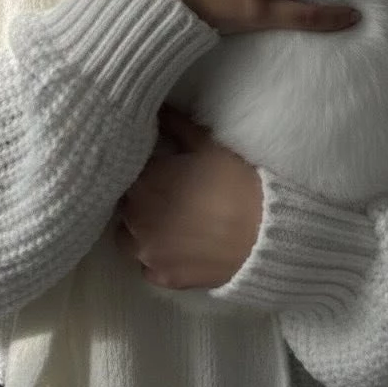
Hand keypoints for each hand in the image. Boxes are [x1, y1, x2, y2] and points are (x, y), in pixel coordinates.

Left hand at [113, 104, 263, 289]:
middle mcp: (134, 219)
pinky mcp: (164, 279)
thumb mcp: (207, 145)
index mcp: (142, 181)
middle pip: (124, 206)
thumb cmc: (235, 183)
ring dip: (140, 229)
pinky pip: (148, 268)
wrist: (264, 234)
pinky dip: (156, 258)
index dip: (140, 170)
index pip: (124, 172)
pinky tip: (175, 249)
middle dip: (138, 199)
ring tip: (166, 222)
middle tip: (164, 193)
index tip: (155, 168)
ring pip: (128, 239)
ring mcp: (147, 253)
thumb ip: (177, 125)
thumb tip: (158, 107)